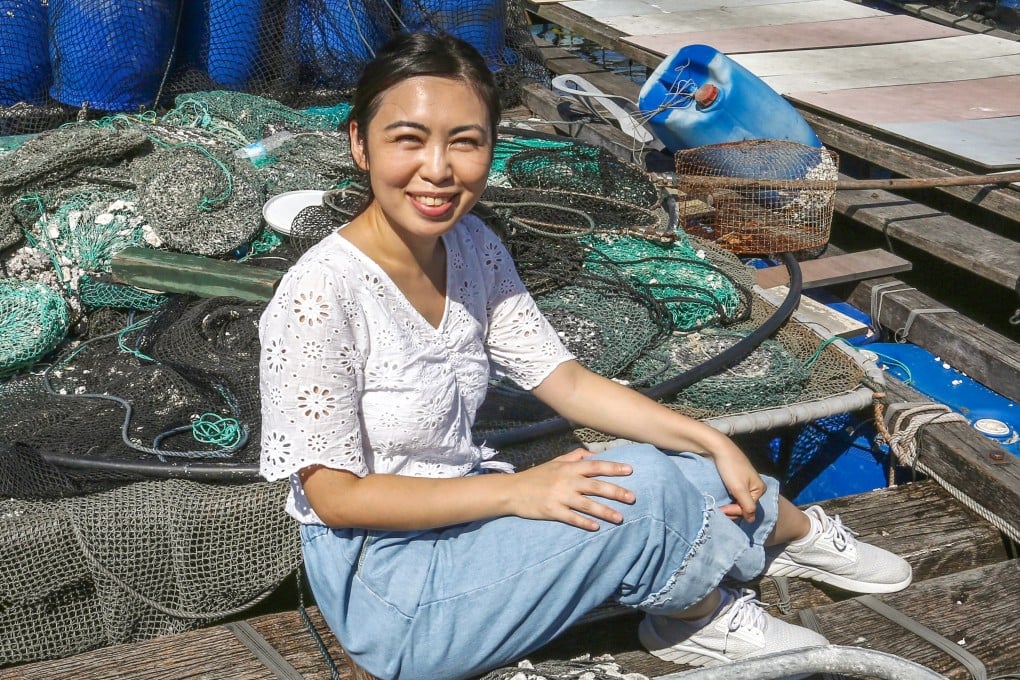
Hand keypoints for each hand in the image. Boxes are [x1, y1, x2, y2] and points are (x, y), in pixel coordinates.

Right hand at [510, 448, 634, 530]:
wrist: (512, 491)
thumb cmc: (536, 476)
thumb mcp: (554, 462)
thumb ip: (573, 457)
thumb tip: (591, 454)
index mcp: (569, 468)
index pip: (595, 466)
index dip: (613, 468)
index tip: (630, 470)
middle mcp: (567, 481)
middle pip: (595, 486)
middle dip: (615, 492)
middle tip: (632, 498)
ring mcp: (560, 497)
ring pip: (587, 504)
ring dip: (605, 511)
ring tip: (620, 517)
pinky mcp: (552, 511)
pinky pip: (572, 518)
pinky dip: (584, 523)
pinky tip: (596, 527)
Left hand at [711, 444, 767, 522]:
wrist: (718, 449)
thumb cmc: (730, 468)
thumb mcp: (739, 489)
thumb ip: (747, 506)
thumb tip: (751, 520)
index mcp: (759, 489)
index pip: (748, 509)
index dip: (734, 511)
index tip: (721, 510)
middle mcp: (755, 488)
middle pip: (744, 506)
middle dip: (731, 510)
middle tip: (718, 509)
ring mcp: (746, 484)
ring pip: (738, 502)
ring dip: (729, 506)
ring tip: (718, 507)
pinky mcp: (737, 482)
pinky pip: (734, 496)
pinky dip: (728, 500)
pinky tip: (721, 501)